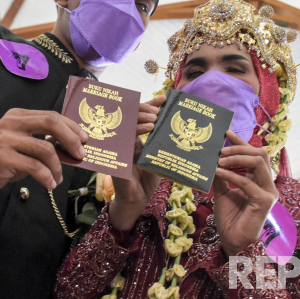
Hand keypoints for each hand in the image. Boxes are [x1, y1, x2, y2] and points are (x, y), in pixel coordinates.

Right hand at [0, 109, 87, 193]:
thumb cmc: (3, 158)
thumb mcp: (23, 144)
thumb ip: (43, 140)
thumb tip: (72, 147)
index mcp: (19, 116)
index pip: (52, 116)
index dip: (72, 127)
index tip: (85, 140)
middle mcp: (12, 123)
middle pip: (51, 123)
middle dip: (71, 139)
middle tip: (80, 155)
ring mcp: (6, 138)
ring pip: (45, 148)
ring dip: (57, 166)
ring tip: (58, 177)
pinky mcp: (3, 157)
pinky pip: (34, 166)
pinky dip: (46, 176)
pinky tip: (49, 184)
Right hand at [109, 94, 165, 230]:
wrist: (135, 200)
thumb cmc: (146, 181)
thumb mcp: (157, 159)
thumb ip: (161, 145)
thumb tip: (180, 129)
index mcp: (135, 139)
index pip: (141, 115)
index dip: (151, 105)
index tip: (165, 98)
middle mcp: (127, 139)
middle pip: (133, 115)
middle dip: (146, 108)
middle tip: (159, 108)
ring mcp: (122, 146)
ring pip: (129, 123)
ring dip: (143, 117)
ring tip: (156, 116)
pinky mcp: (119, 154)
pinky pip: (127, 137)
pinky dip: (138, 130)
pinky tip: (148, 128)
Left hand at [213, 131, 278, 256]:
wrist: (232, 241)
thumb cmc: (230, 218)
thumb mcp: (222, 191)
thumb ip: (222, 175)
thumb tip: (213, 158)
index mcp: (259, 180)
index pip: (254, 154)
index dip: (241, 142)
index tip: (226, 132)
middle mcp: (267, 184)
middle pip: (260, 154)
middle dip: (239, 148)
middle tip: (220, 150)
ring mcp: (269, 192)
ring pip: (258, 162)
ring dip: (236, 158)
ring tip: (218, 160)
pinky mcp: (265, 201)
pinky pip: (247, 182)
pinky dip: (231, 174)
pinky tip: (218, 172)